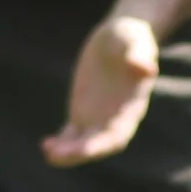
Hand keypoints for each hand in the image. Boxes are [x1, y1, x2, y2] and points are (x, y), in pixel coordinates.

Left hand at [43, 15, 159, 165]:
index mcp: (131, 108)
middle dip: (78, 153)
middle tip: (54, 155)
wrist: (120, 36)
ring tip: (47, 151)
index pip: (116, 136)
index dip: (99, 145)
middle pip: (97, 144)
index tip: (82, 151)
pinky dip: (60, 143)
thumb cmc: (131, 37)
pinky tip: (45, 146)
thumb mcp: (136, 40)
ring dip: (66, 152)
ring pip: (83, 143)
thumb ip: (140, 54)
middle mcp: (116, 119)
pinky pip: (72, 135)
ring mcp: (99, 118)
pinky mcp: (84, 112)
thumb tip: (145, 67)